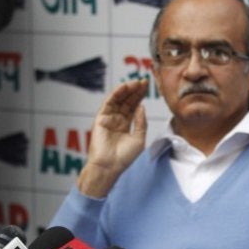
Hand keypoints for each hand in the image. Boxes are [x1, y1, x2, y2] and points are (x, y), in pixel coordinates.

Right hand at [77, 79, 148, 196]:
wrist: (109, 167)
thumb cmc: (124, 158)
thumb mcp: (139, 138)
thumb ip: (140, 122)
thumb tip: (141, 107)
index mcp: (126, 125)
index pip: (134, 106)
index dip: (140, 96)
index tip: (148, 86)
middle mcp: (117, 120)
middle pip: (127, 101)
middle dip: (135, 91)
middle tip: (144, 81)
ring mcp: (108, 119)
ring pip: (118, 100)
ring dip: (127, 90)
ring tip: (136, 82)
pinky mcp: (100, 119)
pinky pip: (108, 103)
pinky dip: (116, 94)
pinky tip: (124, 87)